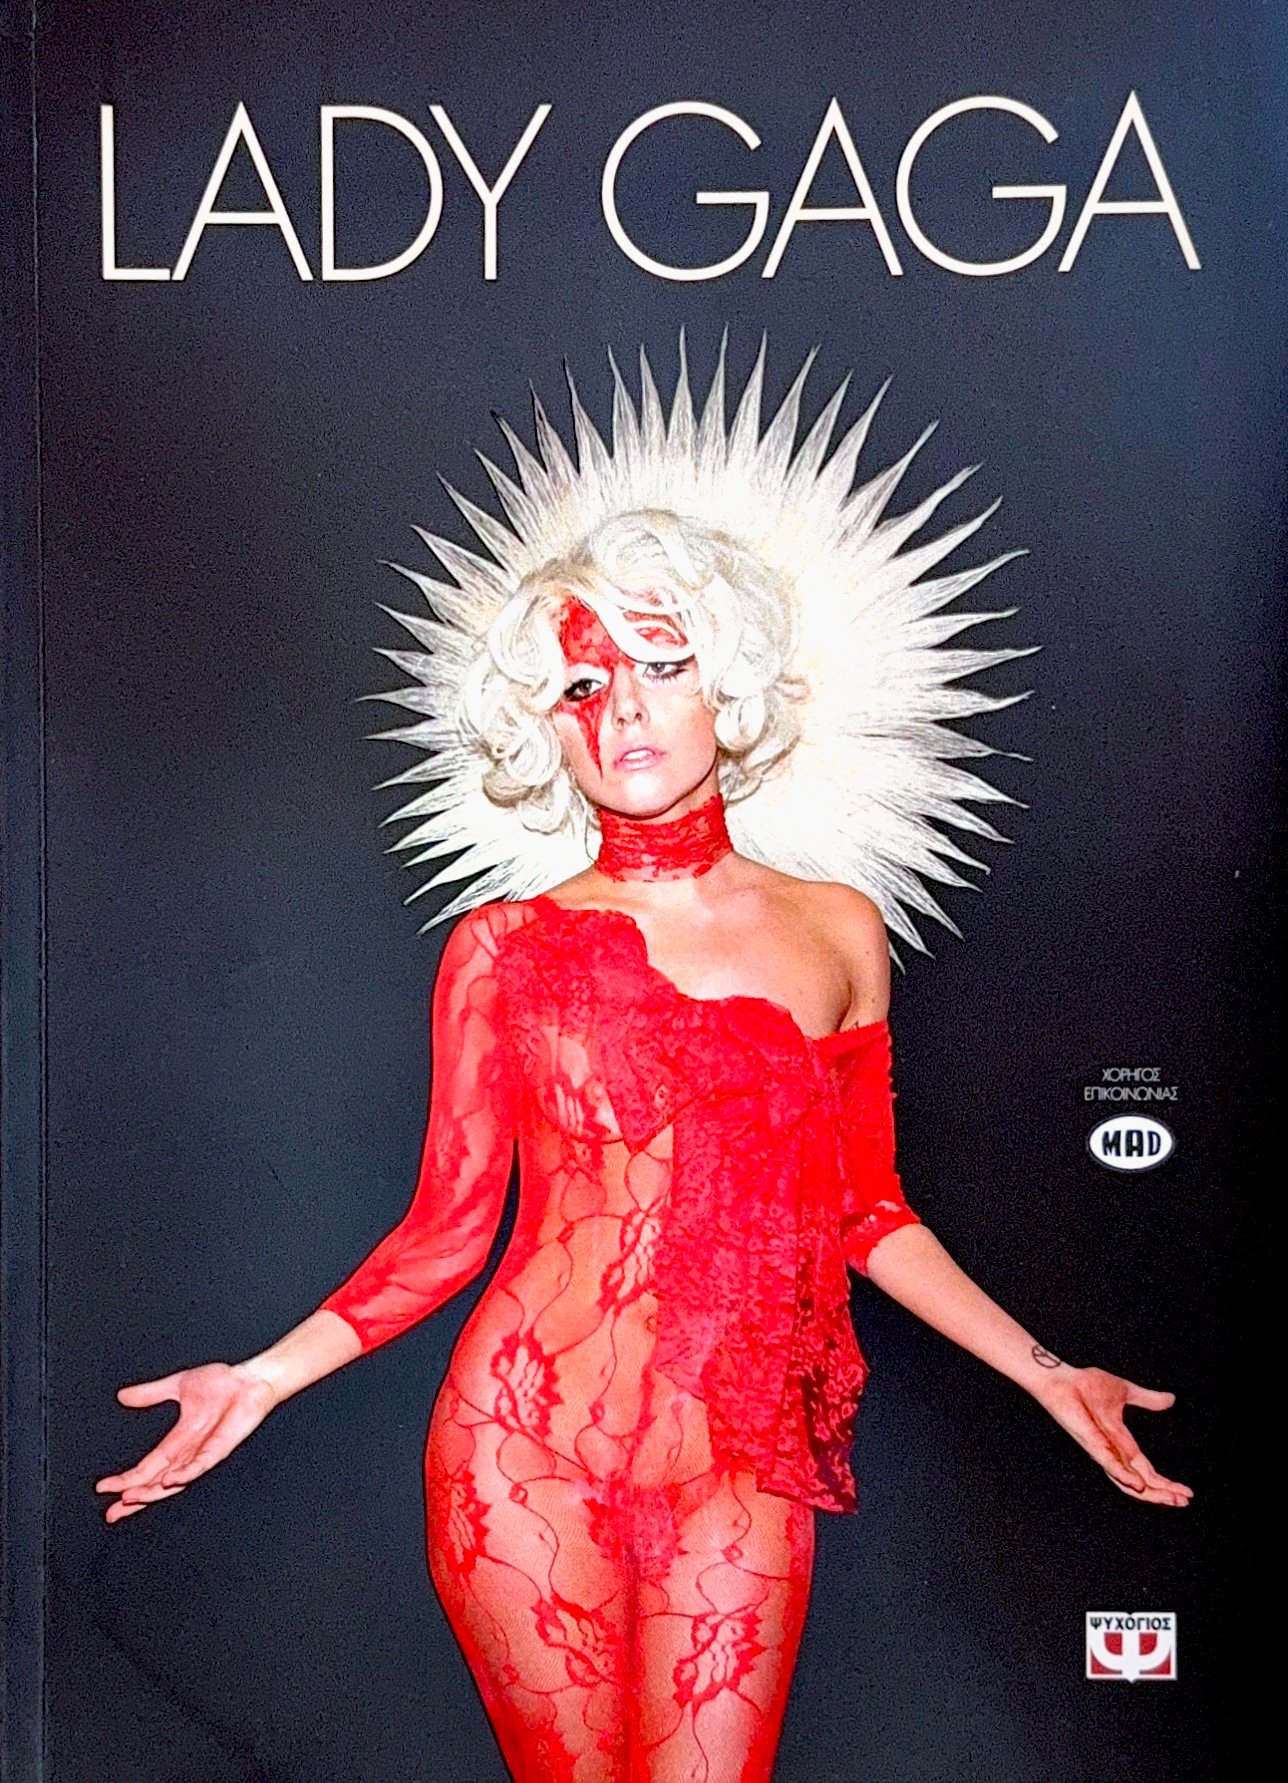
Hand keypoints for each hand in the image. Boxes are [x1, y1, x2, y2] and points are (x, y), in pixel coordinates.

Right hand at [95, 1361, 279, 1522]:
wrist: (250, 1380)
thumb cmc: (222, 1384)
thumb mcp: (178, 1386)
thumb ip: (150, 1393)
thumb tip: (123, 1396)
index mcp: (177, 1441)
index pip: (147, 1466)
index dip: (126, 1479)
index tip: (104, 1488)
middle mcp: (189, 1452)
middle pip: (156, 1482)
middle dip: (134, 1496)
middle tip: (112, 1511)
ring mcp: (204, 1453)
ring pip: (175, 1481)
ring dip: (153, 1491)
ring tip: (131, 1498)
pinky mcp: (220, 1448)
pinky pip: (201, 1465)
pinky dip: (185, 1474)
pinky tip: (169, 1480)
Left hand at [1031, 1365, 1191, 1505]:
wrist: (1062, 1378)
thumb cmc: (1086, 1385)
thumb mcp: (1126, 1392)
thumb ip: (1148, 1399)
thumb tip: (1171, 1399)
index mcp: (1122, 1442)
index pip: (1146, 1470)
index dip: (1165, 1482)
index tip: (1187, 1492)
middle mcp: (1112, 1451)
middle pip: (1140, 1482)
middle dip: (1162, 1493)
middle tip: (1184, 1501)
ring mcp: (1101, 1449)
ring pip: (1125, 1481)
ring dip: (1148, 1492)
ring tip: (1170, 1499)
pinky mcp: (1090, 1442)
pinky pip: (1107, 1463)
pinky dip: (1123, 1474)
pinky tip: (1138, 1484)